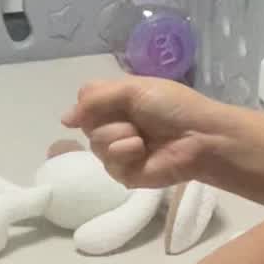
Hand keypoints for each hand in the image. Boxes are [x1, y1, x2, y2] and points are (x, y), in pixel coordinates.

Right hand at [62, 78, 230, 189]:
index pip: (84, 101)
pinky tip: (142, 152)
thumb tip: (64, 120)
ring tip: (143, 138)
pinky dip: (125, 153)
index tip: (104, 101)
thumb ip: (95, 99)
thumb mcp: (133, 89)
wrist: (199, 136)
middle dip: (109, 120)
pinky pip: (108, 163)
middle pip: (86, 124)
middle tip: (135, 120)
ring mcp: (118, 152)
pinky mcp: (124, 174)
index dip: (90, 103)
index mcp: (117, 104)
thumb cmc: (172, 107)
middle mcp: (114, 127)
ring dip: (120, 136)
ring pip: (95, 144)